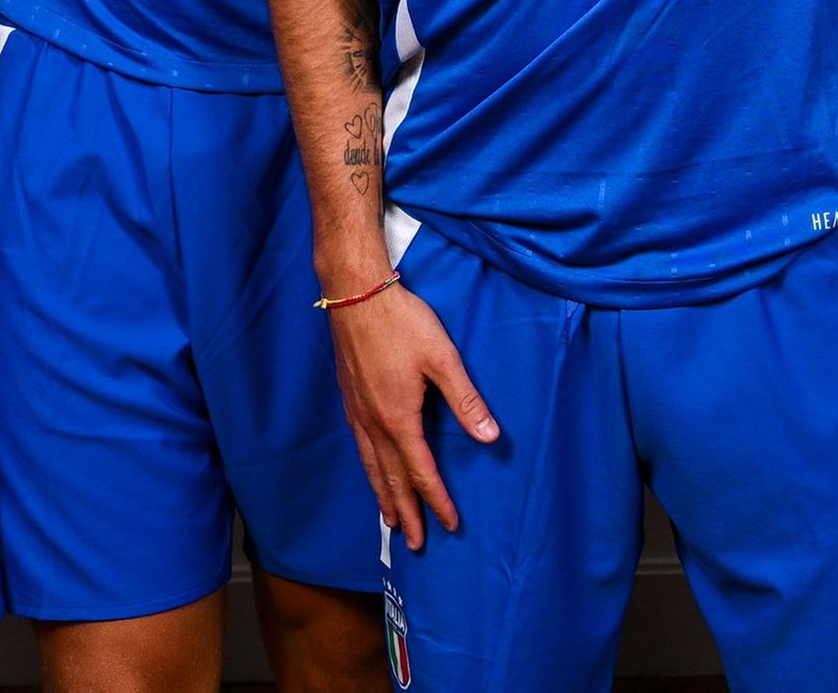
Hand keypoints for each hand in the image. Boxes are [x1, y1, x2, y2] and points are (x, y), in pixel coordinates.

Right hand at [329, 282, 499, 547]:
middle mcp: (374, 422)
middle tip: (414, 543)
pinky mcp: (348, 397)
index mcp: (399, 418)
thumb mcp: (443, 358)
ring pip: (370, 466)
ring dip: (382, 495)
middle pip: (390, 478)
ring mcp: (357, 411)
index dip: (436, 500)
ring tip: (390, 520)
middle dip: (405, 512)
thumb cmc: (402, 322)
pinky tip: (371, 468)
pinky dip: (368, 469)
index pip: (420, 471)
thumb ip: (466, 400)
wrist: (355, 294)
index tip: (449, 524)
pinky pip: (359, 447)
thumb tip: (489, 437)